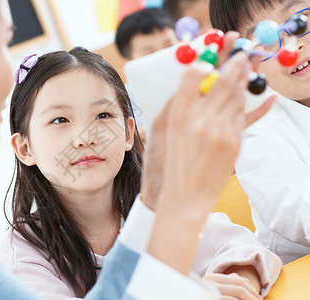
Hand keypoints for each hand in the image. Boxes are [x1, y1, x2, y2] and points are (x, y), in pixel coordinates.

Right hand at [143, 32, 273, 274]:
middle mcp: (199, 120)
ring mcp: (219, 131)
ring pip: (237, 97)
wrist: (183, 198)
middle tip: (241, 48)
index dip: (205, 61)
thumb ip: (174, 106)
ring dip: (243, 80)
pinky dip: (255, 104)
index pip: (193, 76)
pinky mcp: (234, 143)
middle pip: (221, 80)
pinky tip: (267, 95)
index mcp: (176, 116)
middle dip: (234, 61)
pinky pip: (246, 116)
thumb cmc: (167, 165)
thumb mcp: (161, 132)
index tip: (212, 54)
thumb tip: (190, 84)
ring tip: (247, 67)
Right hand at [204, 273, 261, 299]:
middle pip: (239, 288)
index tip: (260, 299)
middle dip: (253, 297)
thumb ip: (226, 283)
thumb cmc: (203, 296)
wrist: (185, 298)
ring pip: (238, 294)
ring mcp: (209, 291)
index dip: (251, 290)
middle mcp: (209, 282)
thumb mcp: (212, 289)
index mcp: (211, 278)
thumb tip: (244, 280)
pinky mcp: (212, 297)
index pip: (237, 281)